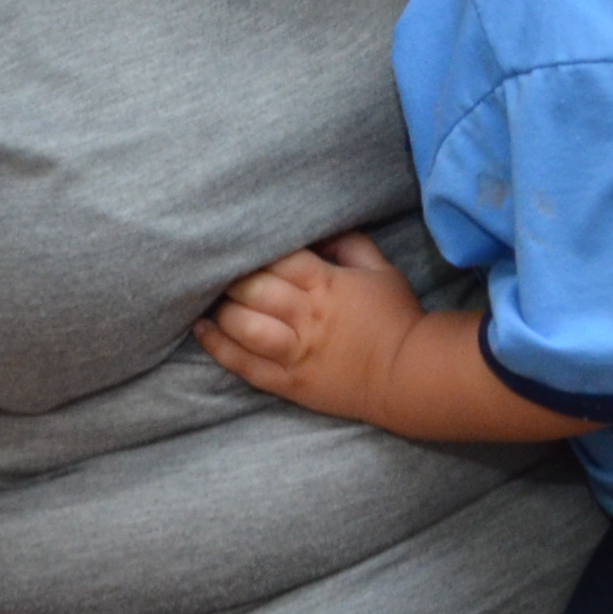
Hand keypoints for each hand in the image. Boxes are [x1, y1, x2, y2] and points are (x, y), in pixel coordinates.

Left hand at [194, 232, 424, 424]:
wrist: (409, 375)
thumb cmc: (397, 318)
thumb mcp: (381, 269)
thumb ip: (349, 243)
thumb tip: (319, 231)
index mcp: (326, 285)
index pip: (278, 259)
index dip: (255, 250)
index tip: (241, 243)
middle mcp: (305, 317)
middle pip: (252, 290)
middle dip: (231, 278)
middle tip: (220, 271)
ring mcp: (295, 352)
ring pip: (242, 327)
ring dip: (221, 311)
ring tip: (214, 301)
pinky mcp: (288, 382)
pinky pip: (244, 365)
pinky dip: (218, 347)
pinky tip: (204, 331)